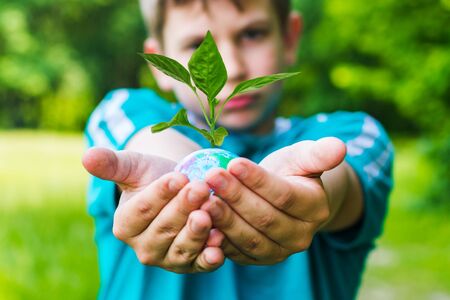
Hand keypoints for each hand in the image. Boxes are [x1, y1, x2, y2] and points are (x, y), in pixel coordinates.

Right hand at [82, 147, 224, 272]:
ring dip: (197, 232)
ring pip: (181, 247)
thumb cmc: (153, 175)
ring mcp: (167, 258)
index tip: (178, 177)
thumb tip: (87, 156)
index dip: (160, 194)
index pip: (143, 210)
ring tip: (210, 213)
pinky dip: (209, 257)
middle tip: (200, 188)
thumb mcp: (134, 166)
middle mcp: (144, 247)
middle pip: (164, 228)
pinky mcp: (191, 264)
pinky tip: (220, 242)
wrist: (181, 188)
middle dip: (183, 207)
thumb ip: (112, 164)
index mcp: (125, 225)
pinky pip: (199, 263)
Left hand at [202, 137, 345, 264]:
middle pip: (265, 218)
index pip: (285, 195)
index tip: (233, 162)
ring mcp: (279, 252)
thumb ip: (319, 153)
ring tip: (202, 198)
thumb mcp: (304, 157)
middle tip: (211, 176)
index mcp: (315, 208)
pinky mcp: (258, 259)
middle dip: (236, 196)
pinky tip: (200, 220)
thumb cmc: (292, 171)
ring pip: (249, 238)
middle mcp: (301, 236)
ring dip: (224, 219)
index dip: (258, 180)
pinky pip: (236, 253)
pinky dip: (217, 239)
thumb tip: (340, 147)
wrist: (283, 198)